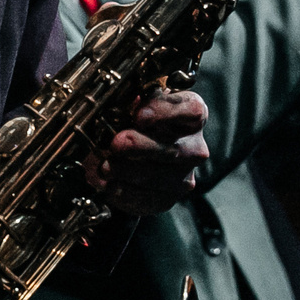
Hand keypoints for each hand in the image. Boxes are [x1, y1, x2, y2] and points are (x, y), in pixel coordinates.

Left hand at [86, 87, 207, 213]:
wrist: (129, 152)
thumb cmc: (134, 120)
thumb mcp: (133, 103)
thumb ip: (132, 100)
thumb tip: (126, 99)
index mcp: (191, 114)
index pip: (192, 111)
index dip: (166, 113)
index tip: (140, 116)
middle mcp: (194, 147)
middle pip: (177, 149)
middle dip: (143, 147)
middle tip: (117, 143)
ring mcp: (183, 176)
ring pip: (162, 178)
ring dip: (129, 171)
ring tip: (105, 166)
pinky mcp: (166, 199)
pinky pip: (148, 200)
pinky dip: (125, 192)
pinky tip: (108, 184)